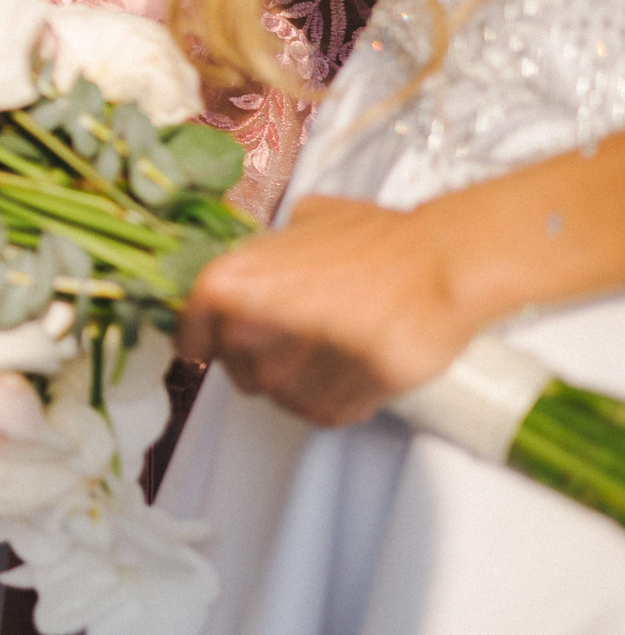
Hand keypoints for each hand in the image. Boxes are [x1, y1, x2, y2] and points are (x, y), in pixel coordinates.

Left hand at [177, 195, 484, 427]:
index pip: (191, 334)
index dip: (203, 340)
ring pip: (279, 396)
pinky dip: (332, 401)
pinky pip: (319, 414)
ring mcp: (299, 366)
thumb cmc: (377, 238)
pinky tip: (352, 372)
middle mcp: (254, 327)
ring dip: (298, 383)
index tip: (211, 345)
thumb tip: (260, 264)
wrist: (443, 263)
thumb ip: (270, 251)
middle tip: (294, 340)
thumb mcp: (306, 221)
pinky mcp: (344, 396)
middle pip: (237, 369)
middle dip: (259, 359)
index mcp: (231, 281)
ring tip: (329, 354)